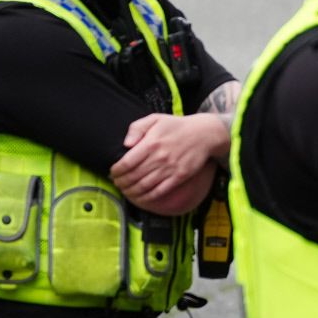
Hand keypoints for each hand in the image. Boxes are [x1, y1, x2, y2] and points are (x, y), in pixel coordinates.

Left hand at [110, 114, 227, 205]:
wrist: (205, 134)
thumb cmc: (177, 126)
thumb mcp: (155, 119)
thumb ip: (136, 128)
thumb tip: (126, 144)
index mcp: (151, 143)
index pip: (127, 163)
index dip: (116, 171)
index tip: (112, 173)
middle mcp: (160, 158)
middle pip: (133, 177)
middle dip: (121, 183)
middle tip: (117, 183)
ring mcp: (170, 169)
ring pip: (144, 186)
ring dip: (131, 192)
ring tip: (125, 191)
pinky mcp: (180, 177)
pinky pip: (160, 191)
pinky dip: (147, 197)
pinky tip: (140, 197)